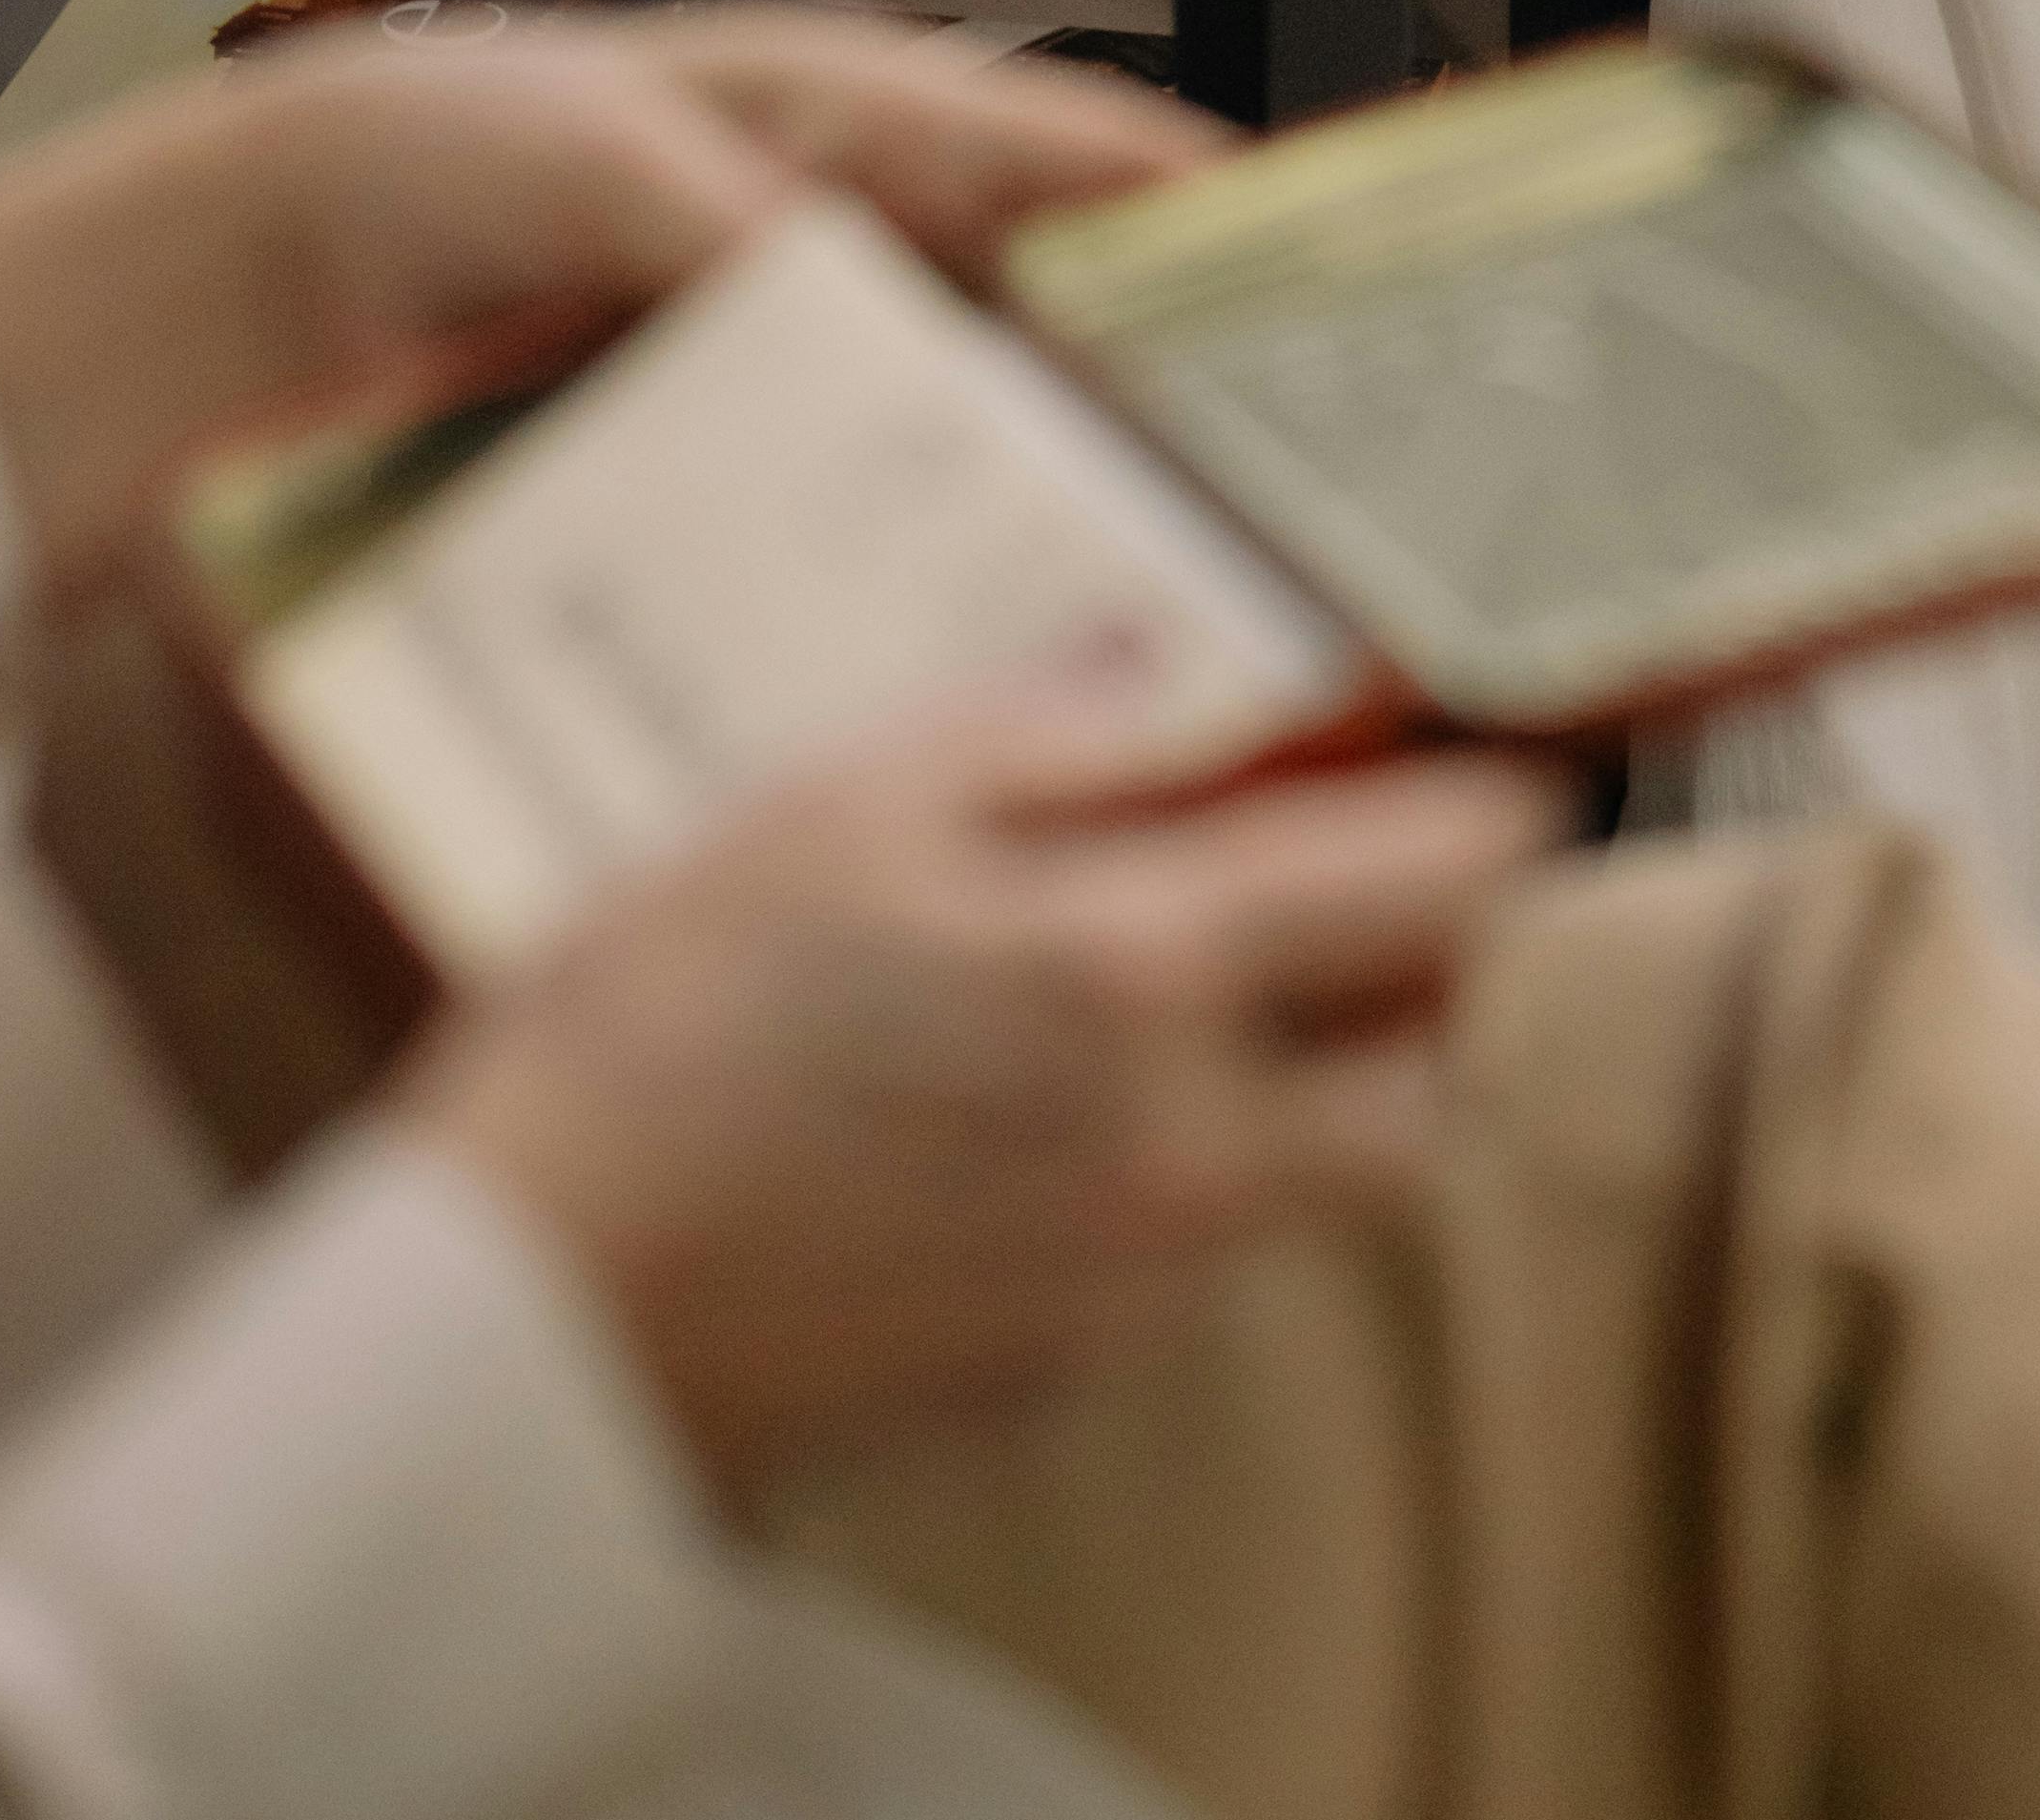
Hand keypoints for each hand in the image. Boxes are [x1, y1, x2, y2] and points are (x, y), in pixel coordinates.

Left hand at [0, 0, 1207, 610]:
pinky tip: (974, 708)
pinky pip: (855, 564)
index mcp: (857, 128)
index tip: (1359, 315)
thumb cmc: (420, 159)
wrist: (237, 291)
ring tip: (1191, 652)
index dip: (1227, 228)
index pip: (1088, 162)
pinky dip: (918, 620)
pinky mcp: (722, 504)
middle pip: (1074, 335)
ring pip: (983, 466)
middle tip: (1319, 533)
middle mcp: (859, 258)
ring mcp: (795, 391)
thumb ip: (713, 215)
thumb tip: (831, 304)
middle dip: (1186, 424)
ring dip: (1068, 545)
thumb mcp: (580, 146)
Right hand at [408, 707, 1562, 1494]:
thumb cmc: (669, 1019)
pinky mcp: (1060, 1366)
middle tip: (1357, 902)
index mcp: (1145, 965)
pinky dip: (1179, 1183)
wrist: (534, 1297)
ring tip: (1190, 1000)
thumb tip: (1166, 674)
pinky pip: (1195, 1262)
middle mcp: (1184, 1140)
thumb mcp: (846, 798)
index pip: (1435, 887)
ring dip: (1314, 1091)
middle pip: (1428, 1075)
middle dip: (1425, 987)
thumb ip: (1041, 729)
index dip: (1493, 816)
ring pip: (1324, 1184)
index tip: (1505, 777)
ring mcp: (1130, 1276)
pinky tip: (1047, 1119)